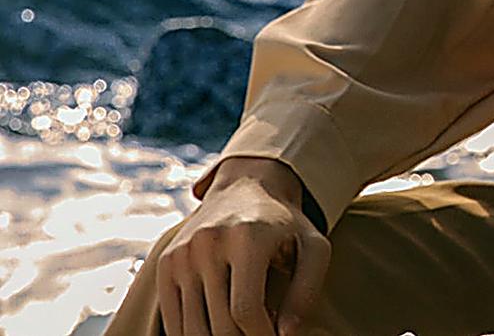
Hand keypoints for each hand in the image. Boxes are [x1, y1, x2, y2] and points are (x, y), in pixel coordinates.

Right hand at [156, 157, 329, 335]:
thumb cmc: (285, 225)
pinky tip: (219, 326)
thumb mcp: (313, 247)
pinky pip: (174, 322)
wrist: (246, 186)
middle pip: (220, 324)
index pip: (246, 310)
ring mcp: (183, 252)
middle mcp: (209, 241)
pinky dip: (195, 335)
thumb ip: (307, 291)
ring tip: (242, 330)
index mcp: (247, 235)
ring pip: (193, 330)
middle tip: (260, 333)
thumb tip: (285, 335)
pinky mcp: (166, 263)